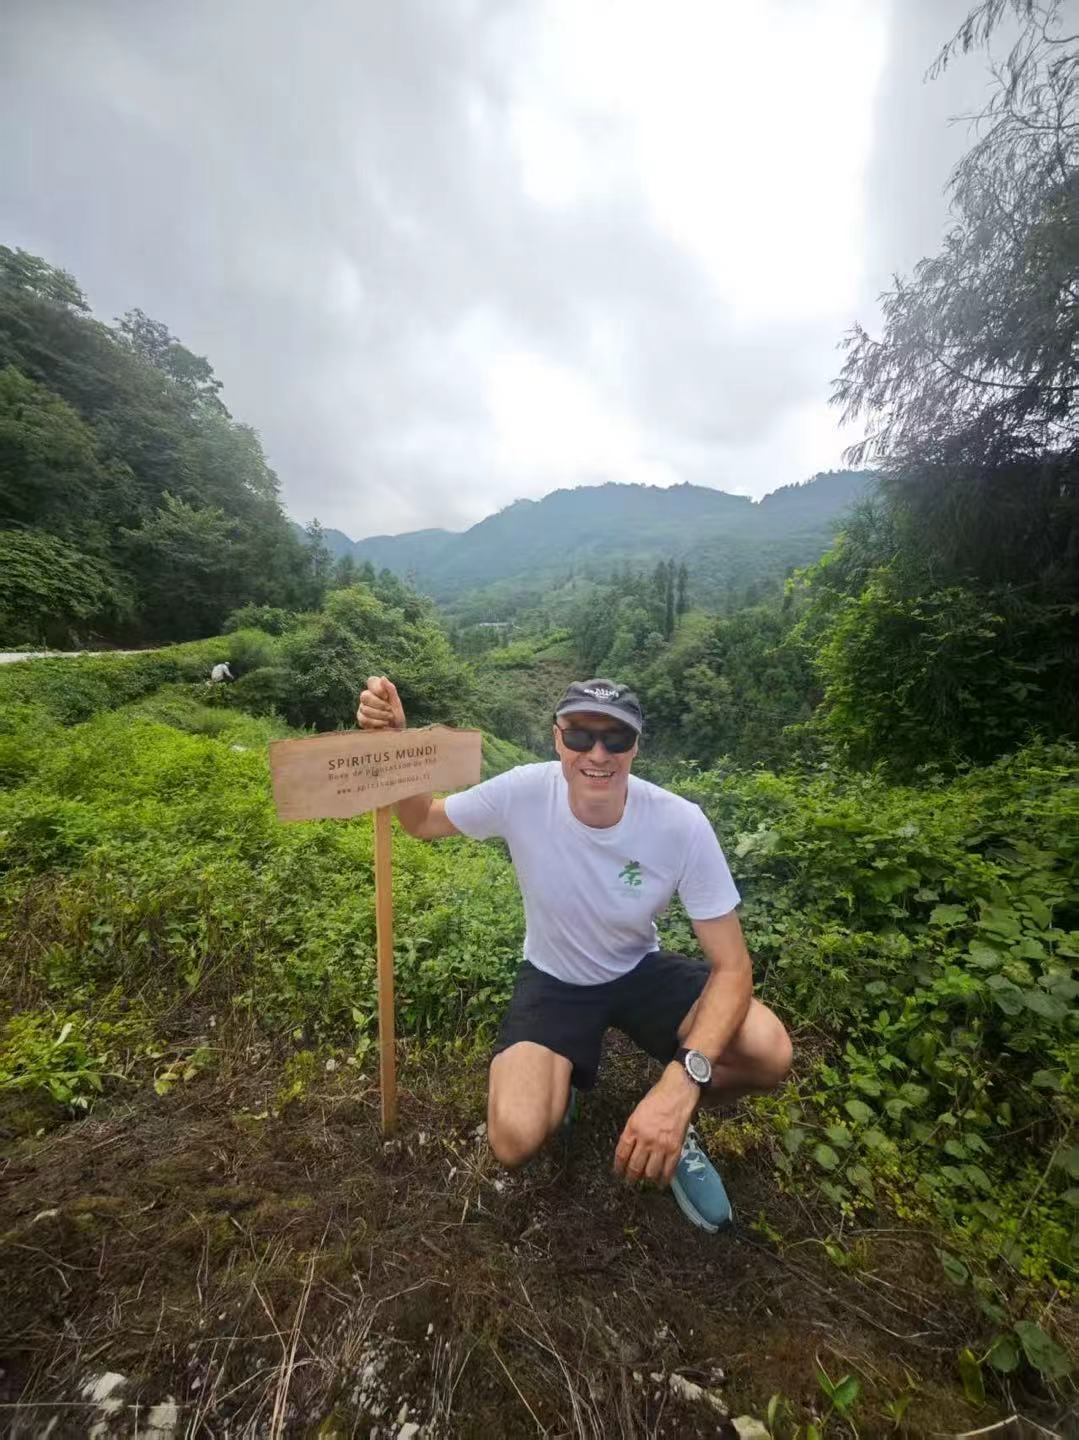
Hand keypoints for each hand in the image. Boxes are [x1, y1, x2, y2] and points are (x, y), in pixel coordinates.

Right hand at [357, 675, 405, 730]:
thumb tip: (382, 677)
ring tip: (389, 719)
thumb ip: (391, 690)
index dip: (378, 688)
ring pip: (364, 708)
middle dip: (379, 704)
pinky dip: (376, 722)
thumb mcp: (397, 703)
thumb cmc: (397, 717)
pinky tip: (383, 724)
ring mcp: (362, 708)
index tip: (386, 697)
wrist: (396, 733)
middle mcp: (367, 697)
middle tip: (390, 710)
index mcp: (377, 690)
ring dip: (380, 715)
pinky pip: (363, 719)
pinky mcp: (360, 719)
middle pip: (365, 695)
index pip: (371, 681)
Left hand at [613, 1067, 696, 1186]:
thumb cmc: (657, 1098)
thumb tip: (630, 1147)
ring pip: (650, 1172)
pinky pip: (668, 1170)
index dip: (618, 1167)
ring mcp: (660, 1145)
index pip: (621, 1153)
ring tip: (645, 1182)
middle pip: (634, 1166)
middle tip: (630, 1182)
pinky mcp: (675, 1148)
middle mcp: (645, 1139)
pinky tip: (661, 1184)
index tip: (618, 1173)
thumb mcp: (638, 1112)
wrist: (677, 1093)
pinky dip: (664, 1180)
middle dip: (631, 1177)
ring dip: (646, 1179)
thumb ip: (633, 1130)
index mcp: (632, 1128)